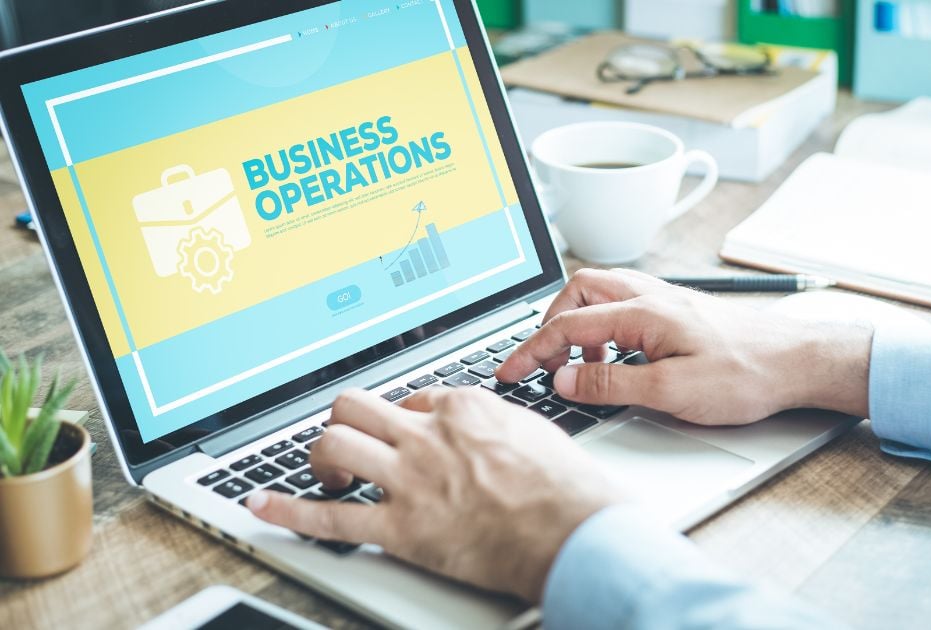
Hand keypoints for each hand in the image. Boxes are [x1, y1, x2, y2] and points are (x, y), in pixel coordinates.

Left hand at [247, 387, 622, 601]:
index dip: (401, 417)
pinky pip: (330, 517)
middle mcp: (427, 436)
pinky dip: (289, 512)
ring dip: (320, 459)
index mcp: (461, 409)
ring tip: (325, 475)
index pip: (409, 397)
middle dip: (345, 423)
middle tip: (349, 443)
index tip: (403, 433)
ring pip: (335, 446)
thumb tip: (484, 425)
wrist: (571, 529)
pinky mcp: (400, 528)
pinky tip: (263, 506)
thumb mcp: (532, 430)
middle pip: (356, 408)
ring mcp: (409, 480)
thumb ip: (496, 422)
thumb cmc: (564, 486)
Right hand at [496, 269, 873, 424]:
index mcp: (643, 312)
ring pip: (601, 296)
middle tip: (542, 362)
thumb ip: (610, 385)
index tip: (508, 372)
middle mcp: (650, 296)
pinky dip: (605, 330)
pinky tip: (617, 362)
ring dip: (579, 327)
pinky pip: (624, 308)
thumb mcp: (671, 391)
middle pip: (578, 291)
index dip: (530, 351)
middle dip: (550, 324)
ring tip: (580, 369)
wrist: (797, 361)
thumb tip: (562, 381)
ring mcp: (665, 301)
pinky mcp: (677, 312)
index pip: (567, 326)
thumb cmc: (746, 374)